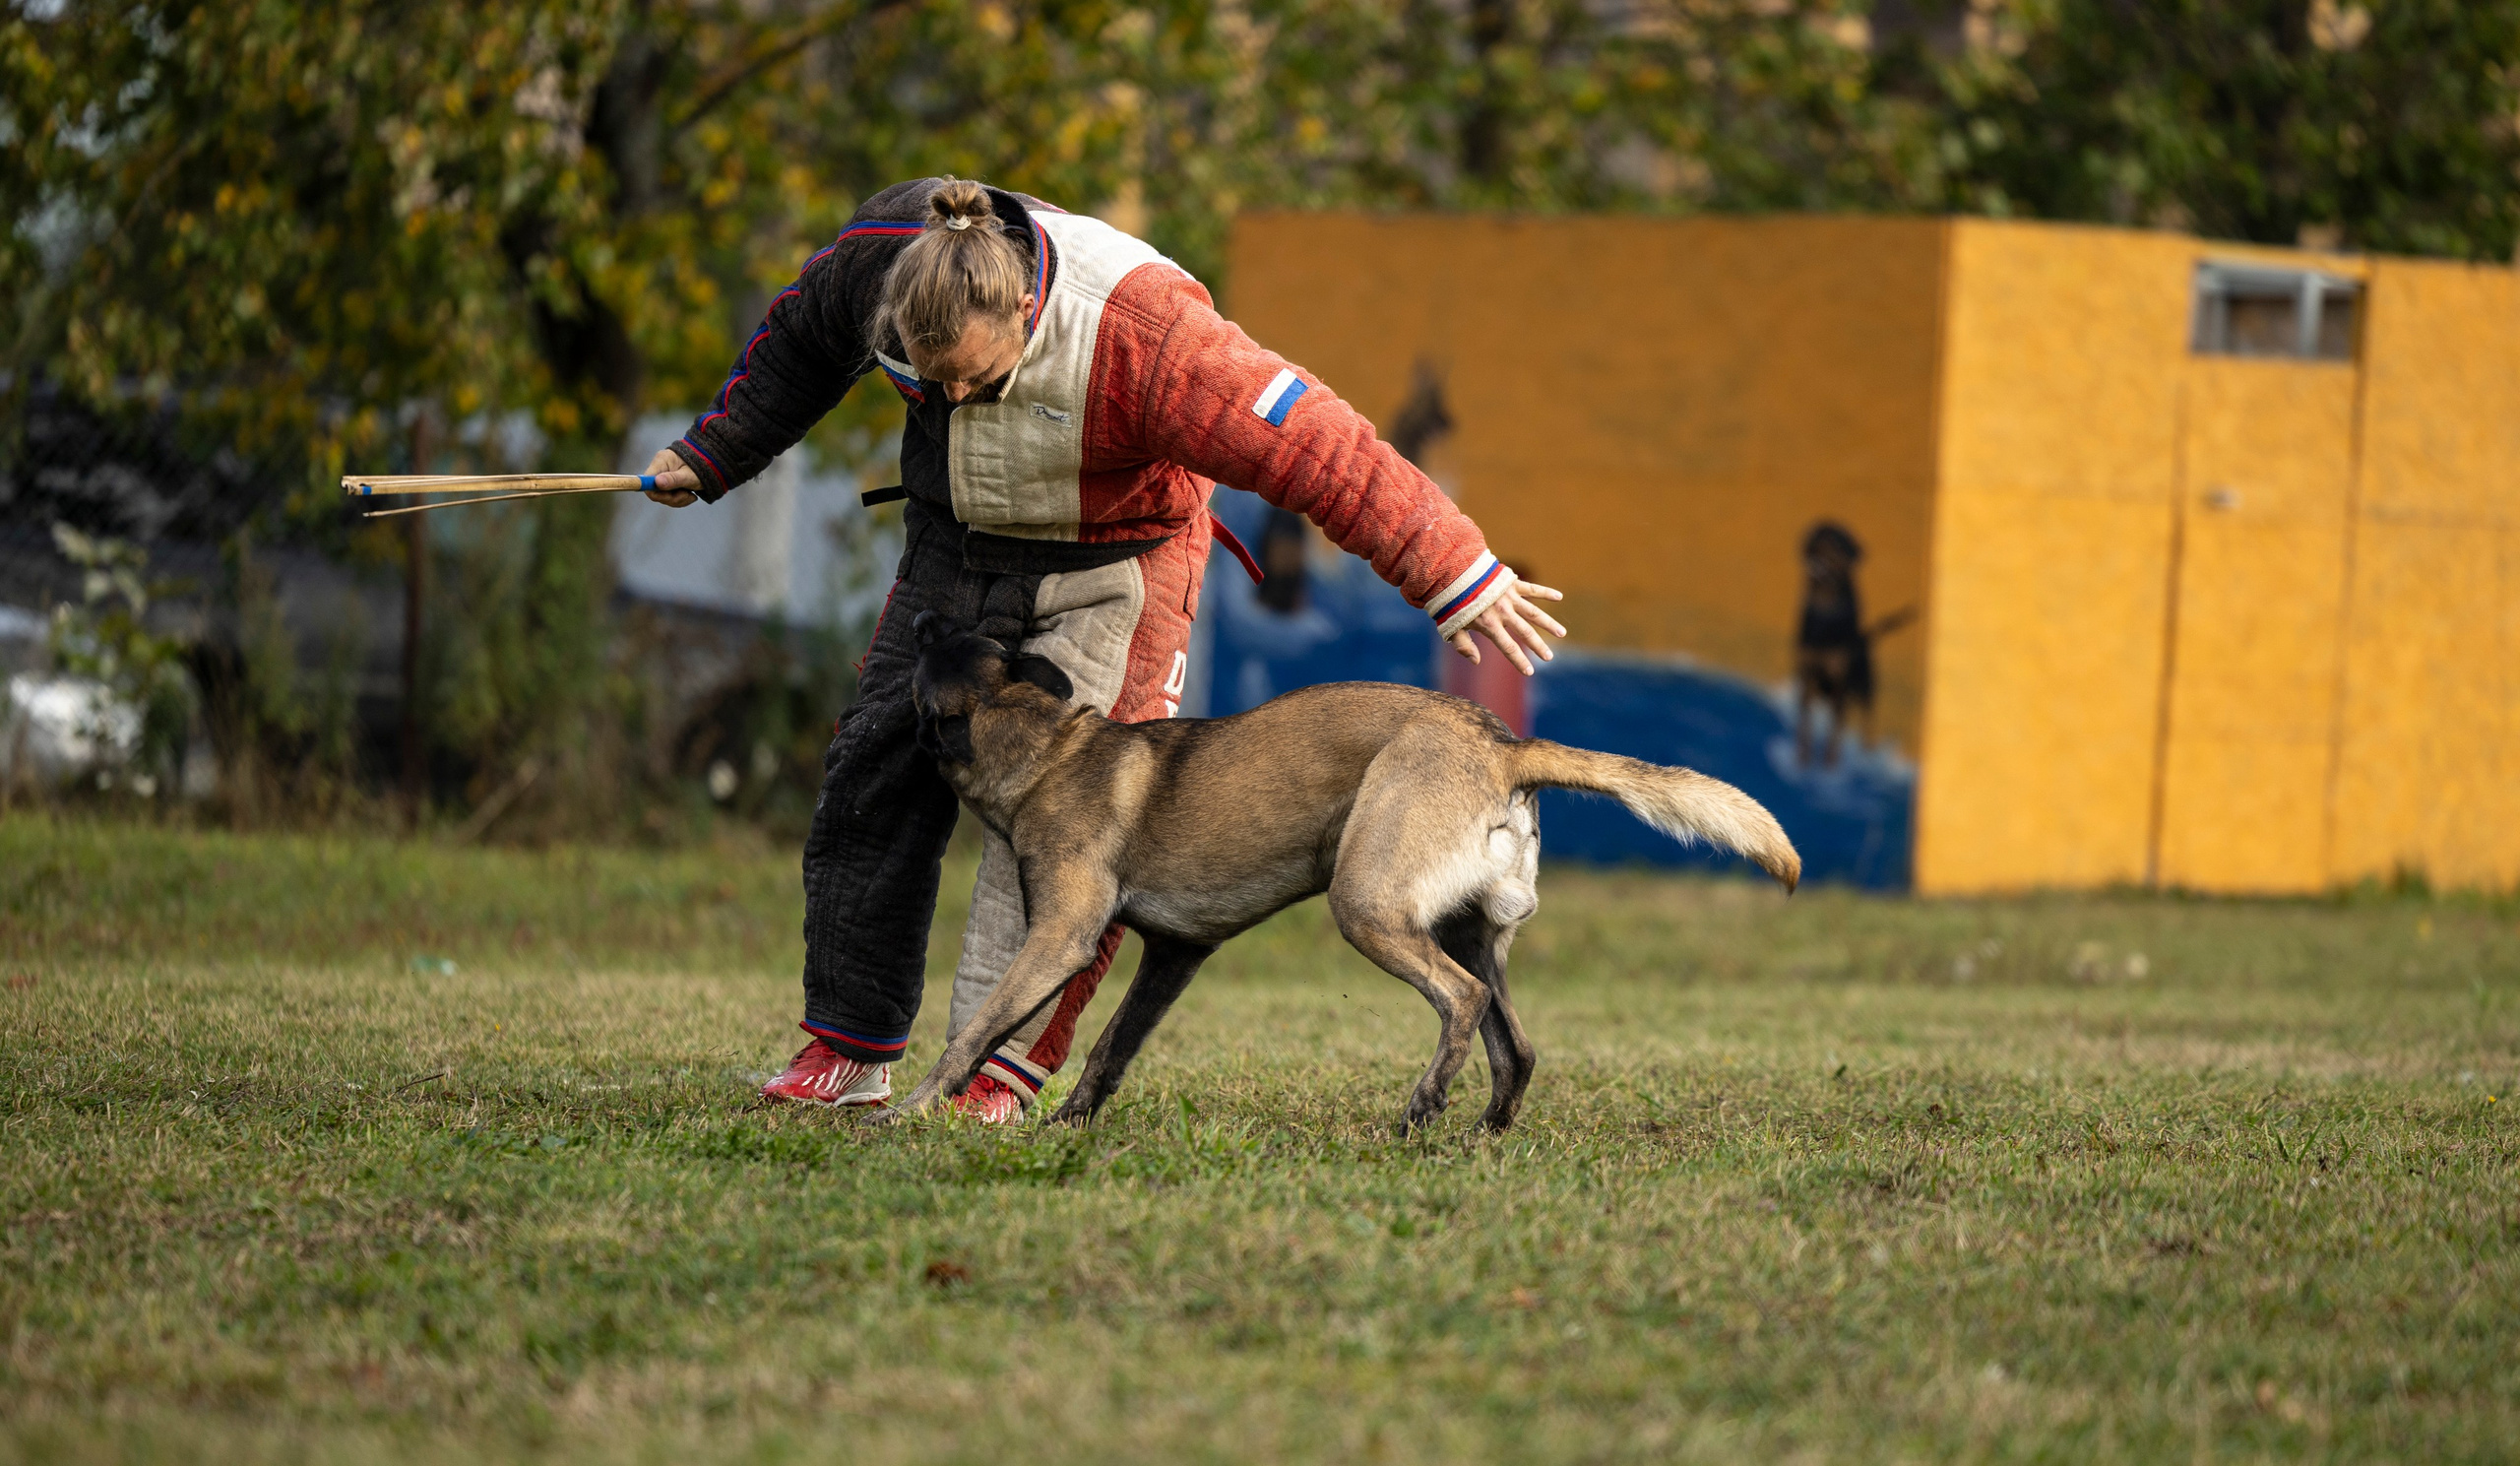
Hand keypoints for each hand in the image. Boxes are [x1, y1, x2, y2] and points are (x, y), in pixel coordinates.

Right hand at [642, 448, 699, 506]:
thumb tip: (657, 483)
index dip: (653, 491)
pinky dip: (680, 500)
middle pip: (655, 491)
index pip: (646, 480)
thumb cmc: (702, 467)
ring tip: (691, 495)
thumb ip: (674, 479)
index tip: (668, 496)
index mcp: (662, 460)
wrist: (711, 463)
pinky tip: (690, 495)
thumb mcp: (689, 475)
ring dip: (678, 500)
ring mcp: (663, 476)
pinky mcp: (668, 484)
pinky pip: (669, 498)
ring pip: (663, 497)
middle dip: (672, 498)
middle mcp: (659, 467)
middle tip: (687, 495)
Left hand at [1447, 580, 1567, 675]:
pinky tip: (1559, 596)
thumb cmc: (1450, 602)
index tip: (1530, 672)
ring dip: (1549, 623)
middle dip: (1538, 646)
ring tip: (1562, 633)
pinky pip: (1532, 588)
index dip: (1519, 661)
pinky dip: (1545, 592)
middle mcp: (1503, 612)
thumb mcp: (1451, 627)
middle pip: (1525, 632)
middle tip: (1549, 658)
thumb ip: (1463, 646)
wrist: (1452, 572)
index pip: (1508, 648)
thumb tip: (1476, 662)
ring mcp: (1509, 597)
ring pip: (1534, 612)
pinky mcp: (1511, 583)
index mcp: (1489, 625)